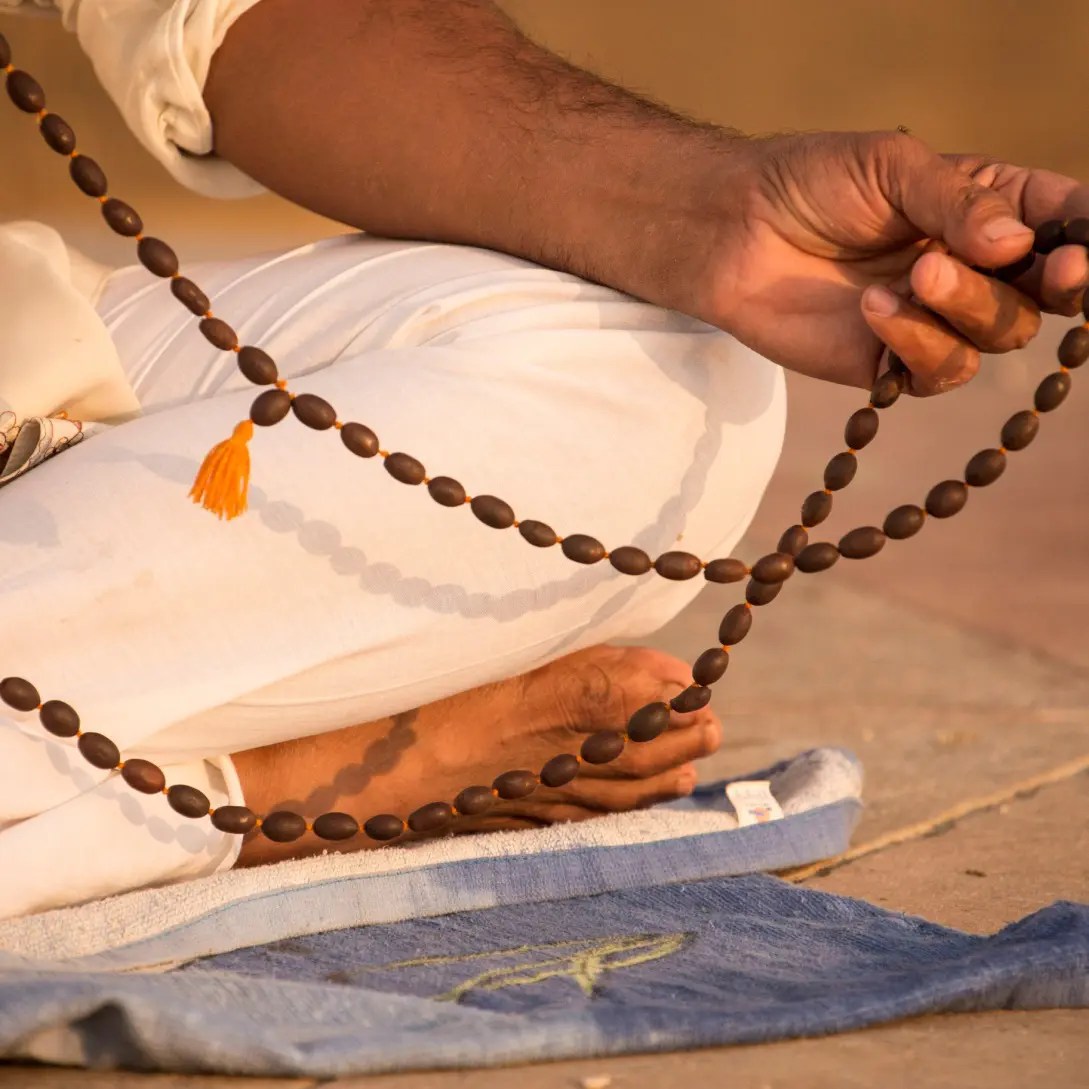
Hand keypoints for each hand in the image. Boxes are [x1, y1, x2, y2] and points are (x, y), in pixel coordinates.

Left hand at [706, 131, 1088, 393]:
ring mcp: (934, 319)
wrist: (735, 231)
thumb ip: (957, 202)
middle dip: (1050, 284)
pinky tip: (875, 309)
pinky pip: (938, 371)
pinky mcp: (891, 363)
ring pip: (997, 336)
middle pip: (1042, 294)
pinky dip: (918, 343)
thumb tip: (1018, 246)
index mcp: (986, 208)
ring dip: (968, 307)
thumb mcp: (890, 168)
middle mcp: (971, 268)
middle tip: (1049, 269)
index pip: (1061, 225)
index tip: (1081, 248)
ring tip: (914, 274)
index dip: (1083, 240)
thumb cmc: (811, 183)